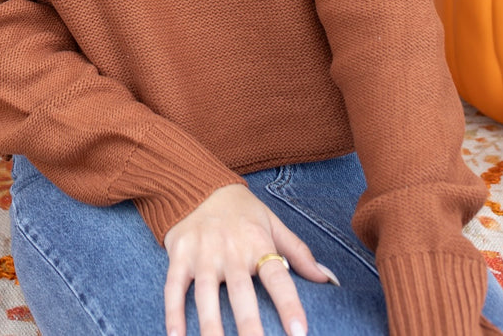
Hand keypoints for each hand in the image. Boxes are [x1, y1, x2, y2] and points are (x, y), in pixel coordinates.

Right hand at [163, 183, 336, 335]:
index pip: (277, 276)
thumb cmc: (240, 209)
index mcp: (257, 242)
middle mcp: (229, 249)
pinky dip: (174, 313)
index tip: (300, 332)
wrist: (195, 182)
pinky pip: (174, 288)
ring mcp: (202, 253)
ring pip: (206, 295)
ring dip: (211, 326)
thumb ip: (298, 252)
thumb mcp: (271, 223)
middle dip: (249, 326)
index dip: (289, 304)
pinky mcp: (179, 256)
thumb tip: (328, 279)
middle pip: (241, 293)